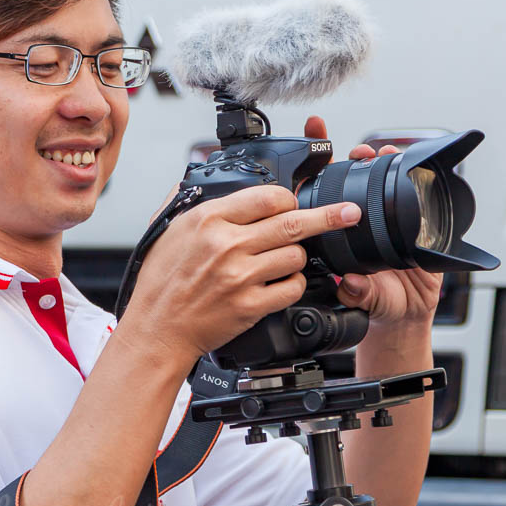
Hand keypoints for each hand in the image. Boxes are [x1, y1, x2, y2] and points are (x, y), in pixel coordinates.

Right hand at [121, 180, 361, 365]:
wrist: (157, 329)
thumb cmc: (160, 283)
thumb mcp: (164, 229)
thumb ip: (184, 200)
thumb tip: (199, 176)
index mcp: (207, 220)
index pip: (265, 196)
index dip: (287, 197)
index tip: (295, 201)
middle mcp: (227, 245)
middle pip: (293, 223)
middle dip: (328, 216)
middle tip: (348, 213)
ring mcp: (240, 277)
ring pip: (296, 256)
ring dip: (298, 256)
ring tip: (285, 259)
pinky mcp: (251, 305)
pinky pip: (292, 288)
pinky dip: (293, 284)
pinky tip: (281, 283)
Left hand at [304, 116, 442, 328]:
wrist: (404, 317)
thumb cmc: (374, 301)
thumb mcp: (361, 299)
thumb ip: (357, 291)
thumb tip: (350, 282)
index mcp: (343, 231)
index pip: (328, 191)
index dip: (321, 164)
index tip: (315, 132)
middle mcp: (364, 222)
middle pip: (358, 178)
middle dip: (358, 157)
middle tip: (360, 150)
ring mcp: (390, 221)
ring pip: (386, 181)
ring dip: (385, 161)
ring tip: (384, 152)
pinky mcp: (418, 227)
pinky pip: (417, 198)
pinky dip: (415, 181)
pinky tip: (414, 172)